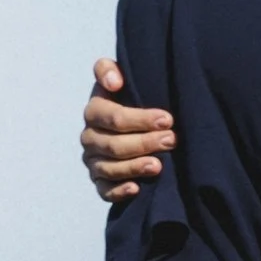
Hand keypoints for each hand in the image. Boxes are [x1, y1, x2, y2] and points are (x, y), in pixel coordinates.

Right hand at [81, 55, 175, 205]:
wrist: (131, 123)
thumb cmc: (130, 97)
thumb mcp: (120, 77)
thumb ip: (108, 69)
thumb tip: (114, 82)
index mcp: (94, 111)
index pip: (112, 117)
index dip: (140, 119)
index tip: (167, 119)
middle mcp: (89, 137)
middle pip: (114, 145)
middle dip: (144, 142)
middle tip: (172, 140)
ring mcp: (93, 161)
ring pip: (109, 168)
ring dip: (135, 167)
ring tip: (159, 165)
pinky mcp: (99, 181)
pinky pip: (104, 190)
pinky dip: (119, 191)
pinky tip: (136, 188)